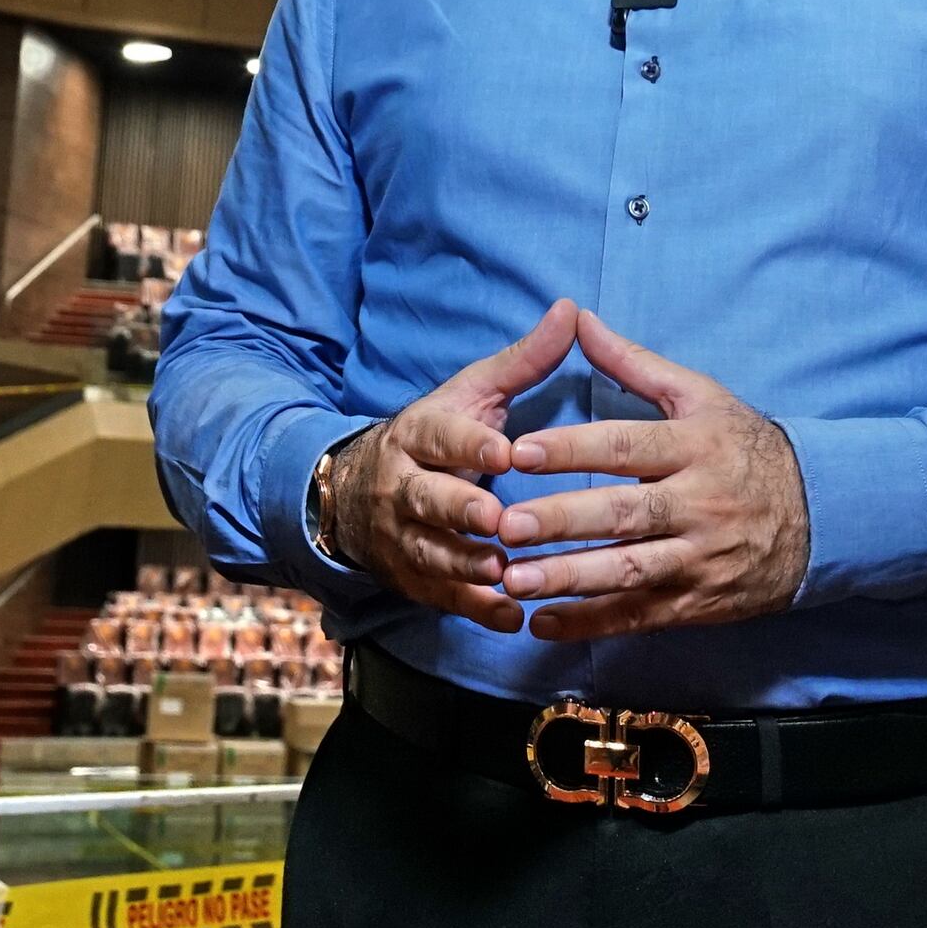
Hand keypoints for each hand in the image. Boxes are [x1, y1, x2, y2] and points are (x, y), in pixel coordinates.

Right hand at [315, 300, 576, 624]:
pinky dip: (473, 609)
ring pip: (429, 552)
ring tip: (506, 575)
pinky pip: (440, 597)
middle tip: (497, 519)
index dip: (471, 443)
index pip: (441, 435)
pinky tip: (511, 617)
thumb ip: (522, 361)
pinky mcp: (411, 577)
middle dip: (459, 510)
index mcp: (418, 433)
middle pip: (426, 498)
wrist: (354, 494)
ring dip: (465, 566)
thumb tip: (572, 309)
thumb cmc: (437, 438)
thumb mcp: (471, 394)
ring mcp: (401, 536)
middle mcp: (402, 485)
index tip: (507, 450)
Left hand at [488, 309, 810, 639]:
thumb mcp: (701, 396)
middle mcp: (698, 503)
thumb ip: (634, 363)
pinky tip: (545, 624)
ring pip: (630, 570)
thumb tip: (579, 319)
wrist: (821, 515)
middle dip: (562, 521)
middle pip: (623, 514)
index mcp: (694, 446)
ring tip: (515, 581)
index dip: (572, 450)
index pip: (625, 446)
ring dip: (570, 578)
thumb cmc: (745, 447)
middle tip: (506, 525)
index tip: (519, 452)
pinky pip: (641, 615)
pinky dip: (593, 623)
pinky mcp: (699, 601)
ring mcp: (700, 557)